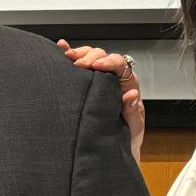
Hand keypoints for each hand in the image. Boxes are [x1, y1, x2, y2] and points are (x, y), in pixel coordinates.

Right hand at [55, 39, 144, 160]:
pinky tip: (61, 47)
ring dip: (79, 53)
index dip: (109, 62)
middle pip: (103, 56)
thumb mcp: (133, 127)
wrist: (114, 148)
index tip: (96, 66)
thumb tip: (130, 94)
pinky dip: (69, 53)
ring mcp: (98, 78)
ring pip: (90, 56)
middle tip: (78, 64)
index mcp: (127, 84)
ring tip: (67, 56)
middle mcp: (113, 78)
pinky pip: (78, 64)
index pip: (120, 65)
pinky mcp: (85, 82)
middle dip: (89, 57)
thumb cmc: (126, 136)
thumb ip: (132, 111)